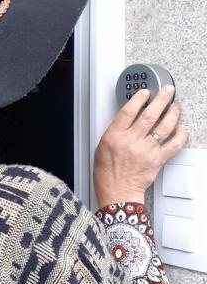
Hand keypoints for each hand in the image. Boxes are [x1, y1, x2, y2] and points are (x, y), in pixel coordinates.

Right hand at [94, 86, 187, 207]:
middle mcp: (131, 141)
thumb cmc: (107, 173)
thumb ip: (115, 132)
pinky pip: (173, 144)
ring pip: (164, 126)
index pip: (128, 111)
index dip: (139, 98)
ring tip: (176, 106)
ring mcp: (145, 150)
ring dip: (173, 113)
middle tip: (168, 92)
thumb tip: (127, 119)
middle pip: (150, 114)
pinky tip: (181, 128)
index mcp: (115, 136)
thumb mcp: (101, 147)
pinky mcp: (157, 160)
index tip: (145, 92)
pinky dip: (180, 134)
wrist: (116, 192)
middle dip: (161, 99)